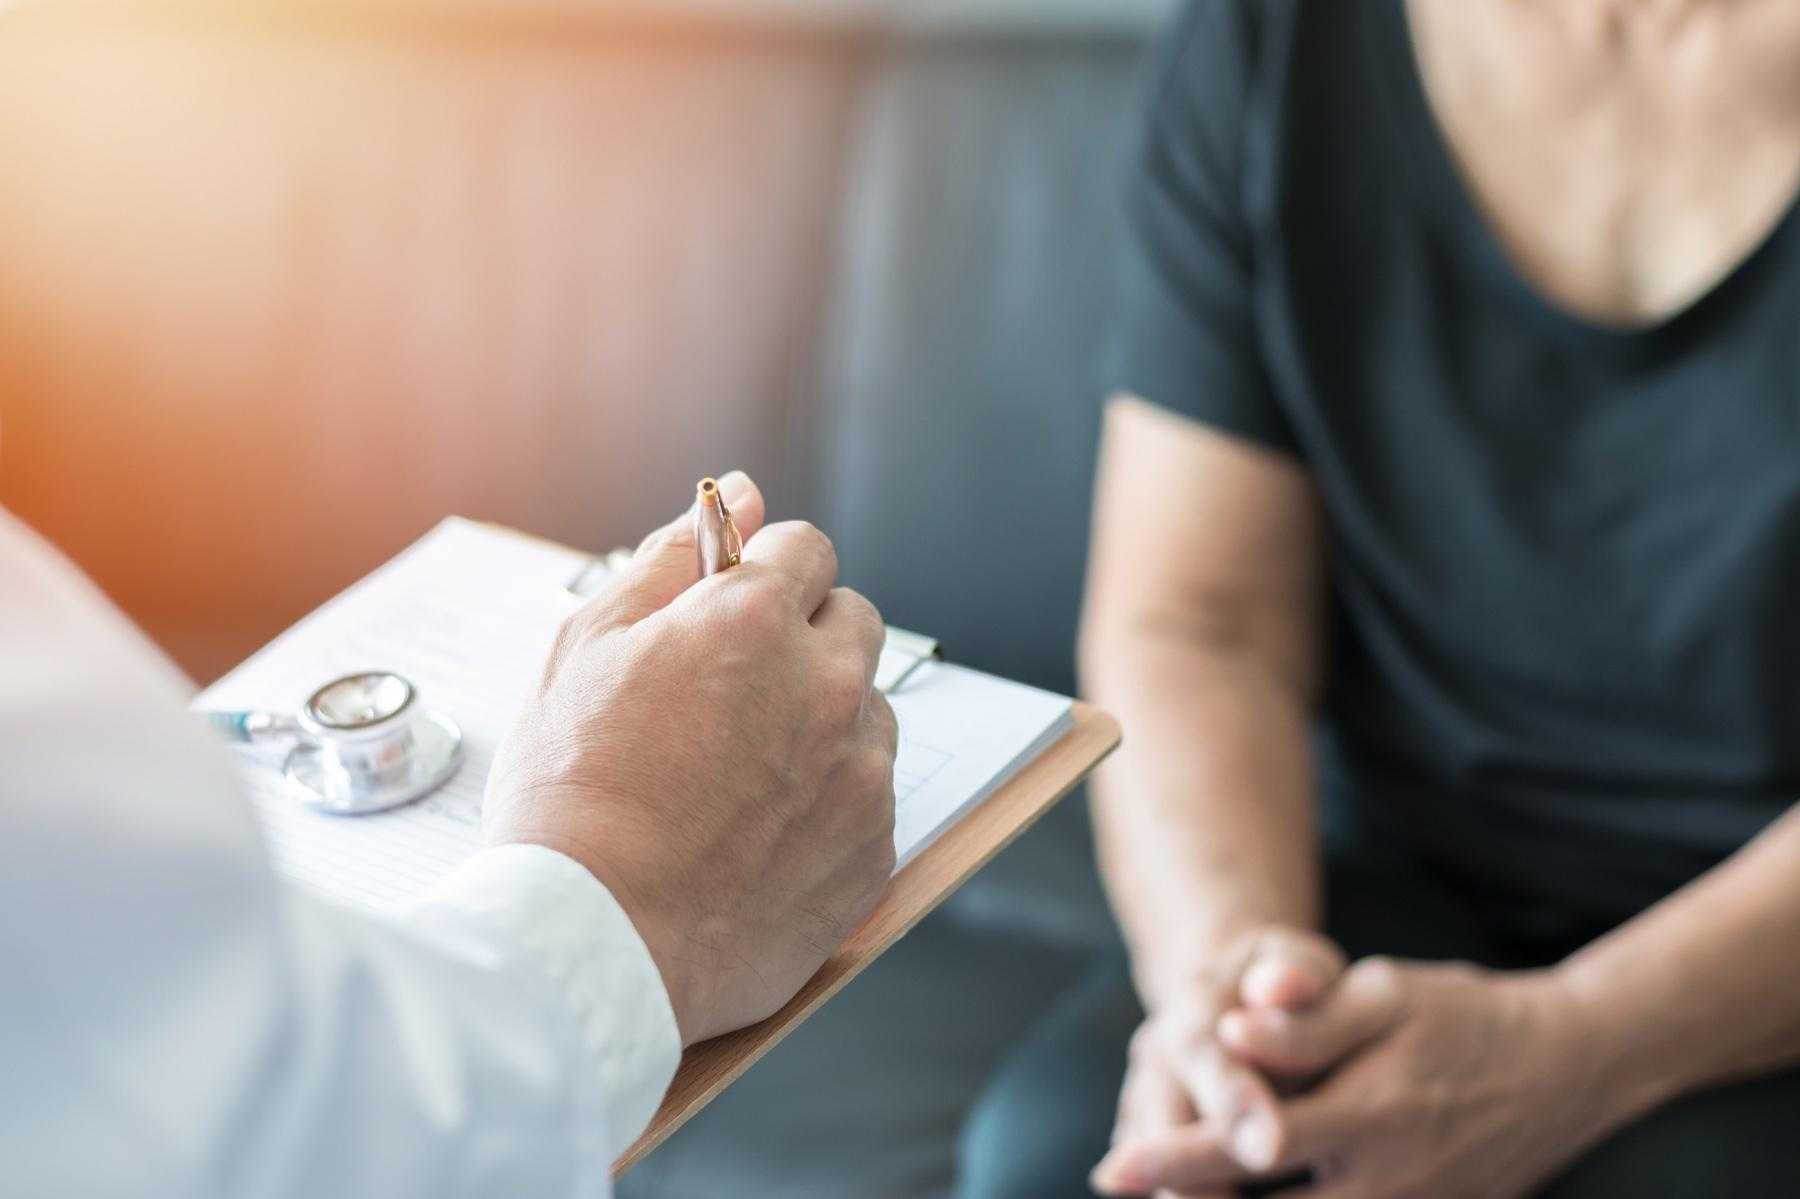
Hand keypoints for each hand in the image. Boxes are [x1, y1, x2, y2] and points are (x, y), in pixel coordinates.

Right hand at [483, 471, 898, 1045]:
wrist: (592, 943)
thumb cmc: (570, 797)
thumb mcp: (586, 648)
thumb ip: (671, 559)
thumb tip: (739, 493)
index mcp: (754, 621)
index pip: (805, 549)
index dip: (762, 574)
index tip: (731, 609)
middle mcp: (825, 685)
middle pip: (853, 619)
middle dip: (803, 636)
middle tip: (732, 692)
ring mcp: (859, 770)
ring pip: (868, 706)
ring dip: (823, 717)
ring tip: (738, 773)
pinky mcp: (874, 846)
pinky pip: (870, 791)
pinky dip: (829, 798)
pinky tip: (759, 831)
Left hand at [1097, 958, 1623, 1197]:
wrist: (1566, 1067)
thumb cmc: (1463, 1017)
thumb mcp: (1387, 995)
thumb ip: (1309, 1020)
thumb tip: (1234, 1031)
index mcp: (1371, 1116)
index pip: (1251, 1147)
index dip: (1177, 1158)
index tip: (1112, 1168)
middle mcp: (1388, 1183)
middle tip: (1117, 1186)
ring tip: (1168, 1198)